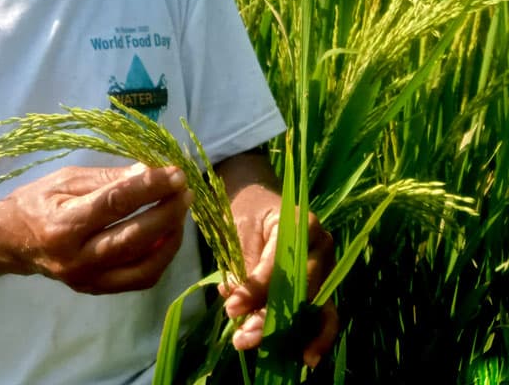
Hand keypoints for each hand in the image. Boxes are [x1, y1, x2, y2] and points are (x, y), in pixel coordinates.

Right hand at [7, 163, 192, 293]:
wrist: (12, 241)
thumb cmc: (36, 202)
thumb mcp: (65, 179)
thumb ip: (106, 178)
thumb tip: (147, 172)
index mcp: (63, 224)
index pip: (115, 203)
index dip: (150, 187)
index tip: (175, 173)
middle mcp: (76, 258)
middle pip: (134, 237)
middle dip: (167, 212)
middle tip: (185, 191)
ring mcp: (88, 279)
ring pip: (143, 266)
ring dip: (170, 238)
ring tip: (180, 213)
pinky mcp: (96, 290)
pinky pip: (139, 279)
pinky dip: (160, 259)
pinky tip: (166, 237)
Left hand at [219, 184, 339, 368]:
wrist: (258, 200)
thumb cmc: (248, 212)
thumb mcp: (238, 231)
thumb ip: (240, 265)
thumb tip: (233, 299)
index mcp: (301, 224)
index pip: (280, 264)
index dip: (257, 290)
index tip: (232, 308)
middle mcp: (322, 247)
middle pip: (302, 290)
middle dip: (272, 319)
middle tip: (243, 338)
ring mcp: (326, 268)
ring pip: (318, 308)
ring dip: (293, 334)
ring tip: (269, 351)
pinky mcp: (322, 286)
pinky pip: (323, 315)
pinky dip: (314, 337)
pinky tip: (305, 357)